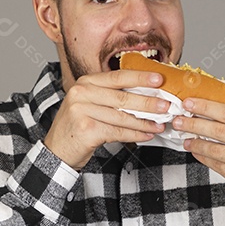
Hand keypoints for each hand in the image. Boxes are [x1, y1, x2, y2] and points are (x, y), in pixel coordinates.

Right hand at [43, 70, 171, 169]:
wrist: (57, 149)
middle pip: (122, 97)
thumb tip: (147, 95)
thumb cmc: (80, 125)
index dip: (140, 77)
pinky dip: (135, 134)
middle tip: (167, 105)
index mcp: (86, 82)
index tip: (160, 79)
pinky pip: (117, 132)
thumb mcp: (91, 103)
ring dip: (145, 122)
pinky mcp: (85, 129)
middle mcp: (81, 93)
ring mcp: (81, 110)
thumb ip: (112, 96)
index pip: (117, 76)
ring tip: (160, 124)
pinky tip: (147, 135)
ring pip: (121, 116)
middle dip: (148, 102)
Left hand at [173, 97, 224, 222]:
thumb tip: (214, 114)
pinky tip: (196, 153)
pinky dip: (205, 158)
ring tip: (184, 138)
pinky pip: (219, 166)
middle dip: (194, 123)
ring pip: (216, 149)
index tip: (188, 103)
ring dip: (196, 143)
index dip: (206, 106)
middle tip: (178, 120)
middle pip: (219, 129)